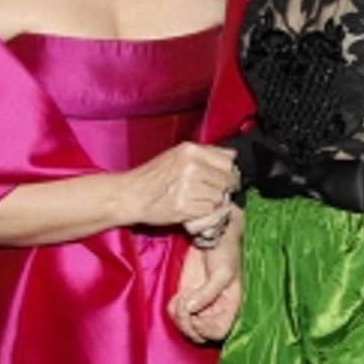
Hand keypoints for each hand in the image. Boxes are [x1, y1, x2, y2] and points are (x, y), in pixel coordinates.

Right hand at [123, 142, 239, 227]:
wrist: (130, 195)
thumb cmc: (153, 177)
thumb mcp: (177, 155)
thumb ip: (206, 153)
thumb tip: (232, 155)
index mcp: (191, 150)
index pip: (228, 162)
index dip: (229, 174)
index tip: (223, 180)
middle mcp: (191, 166)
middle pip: (226, 181)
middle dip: (221, 190)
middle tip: (208, 194)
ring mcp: (188, 186)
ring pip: (219, 197)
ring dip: (211, 203)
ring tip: (197, 201)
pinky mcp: (184, 206)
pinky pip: (208, 211)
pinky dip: (203, 213)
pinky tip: (191, 209)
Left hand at [168, 207, 243, 343]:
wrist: (212, 234)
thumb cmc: (225, 252)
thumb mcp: (222, 272)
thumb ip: (208, 293)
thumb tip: (190, 309)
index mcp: (229, 307)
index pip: (218, 333)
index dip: (205, 330)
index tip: (196, 315)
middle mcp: (214, 310)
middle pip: (199, 334)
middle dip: (187, 324)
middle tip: (183, 305)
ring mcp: (198, 304)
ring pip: (185, 326)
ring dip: (178, 316)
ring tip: (181, 297)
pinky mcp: (186, 296)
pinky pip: (176, 313)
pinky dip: (172, 308)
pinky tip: (178, 295)